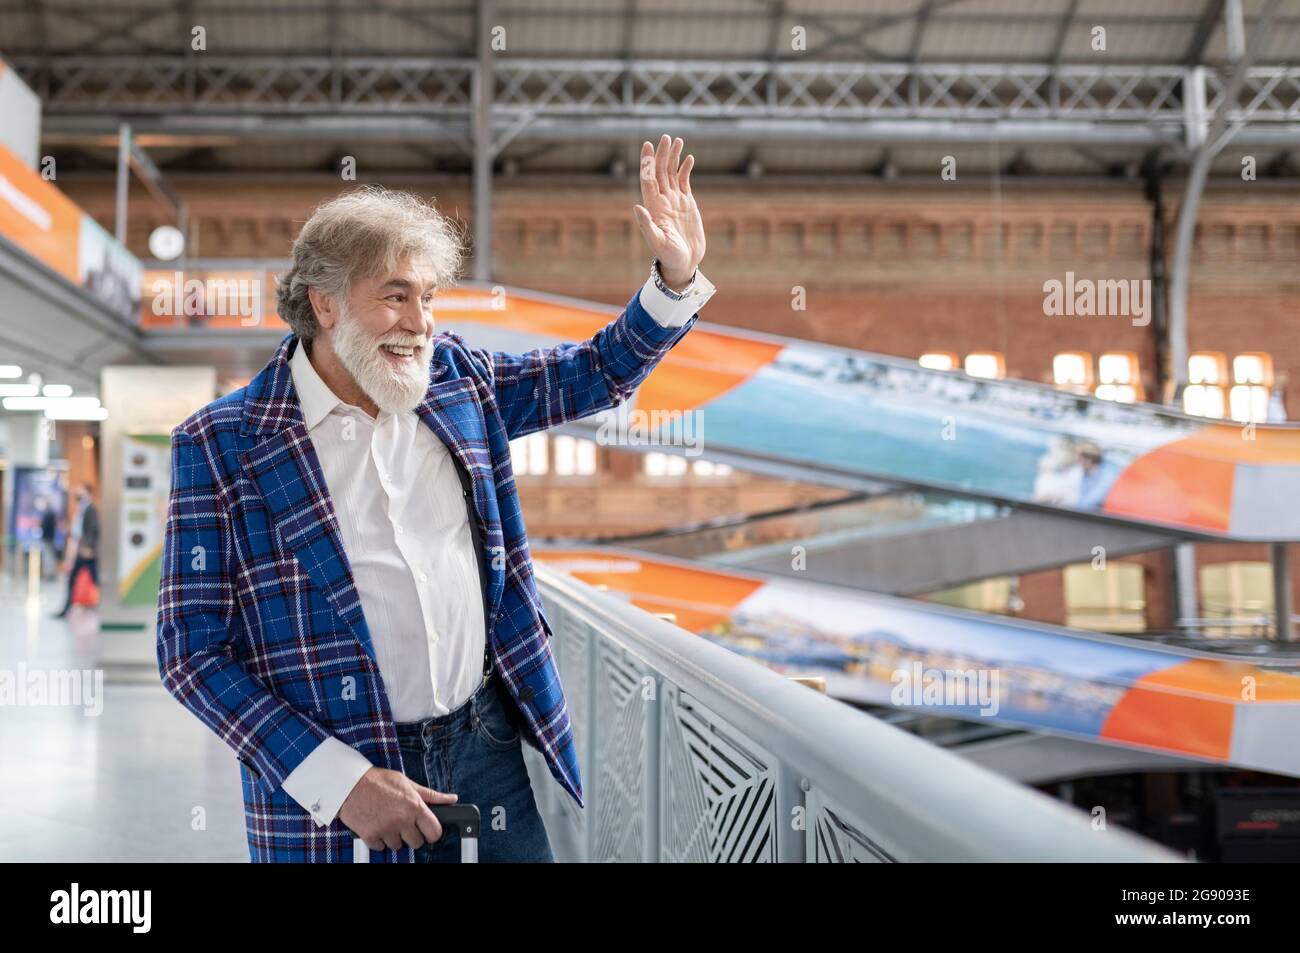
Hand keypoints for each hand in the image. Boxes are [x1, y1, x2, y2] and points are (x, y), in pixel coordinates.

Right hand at [339, 766, 457, 852]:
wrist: (349, 783)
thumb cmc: (379, 781)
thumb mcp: (408, 783)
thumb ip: (430, 795)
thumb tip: (452, 799)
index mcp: (414, 807)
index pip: (434, 832)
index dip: (432, 832)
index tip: (427, 830)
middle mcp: (402, 820)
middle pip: (416, 843)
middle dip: (412, 835)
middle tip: (404, 823)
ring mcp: (385, 830)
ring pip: (398, 846)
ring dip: (394, 837)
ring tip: (387, 821)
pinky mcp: (370, 836)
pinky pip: (380, 847)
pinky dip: (378, 840)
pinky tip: (376, 825)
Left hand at [633, 134, 705, 290]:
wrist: (683, 263)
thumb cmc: (669, 256)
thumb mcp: (657, 242)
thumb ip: (647, 225)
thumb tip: (636, 206)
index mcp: (653, 207)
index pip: (648, 179)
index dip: (647, 162)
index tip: (648, 145)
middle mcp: (662, 201)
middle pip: (660, 172)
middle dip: (662, 154)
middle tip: (665, 137)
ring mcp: (674, 201)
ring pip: (672, 174)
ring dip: (673, 157)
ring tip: (676, 140)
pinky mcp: (687, 203)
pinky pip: (684, 182)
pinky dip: (685, 169)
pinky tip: (688, 158)